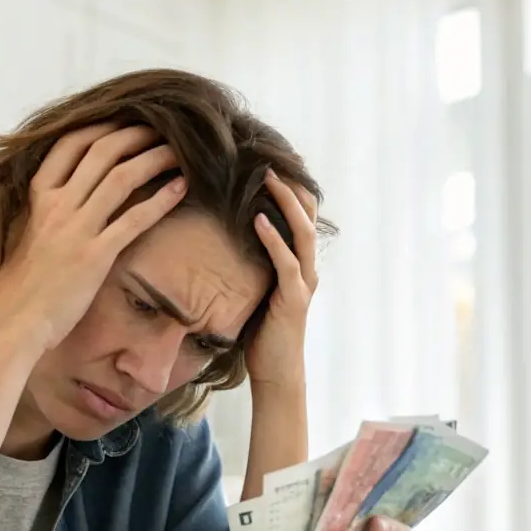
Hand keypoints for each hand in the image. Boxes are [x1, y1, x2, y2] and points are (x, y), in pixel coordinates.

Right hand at [0, 124, 185, 351]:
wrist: (13, 321)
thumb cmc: (19, 285)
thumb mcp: (25, 234)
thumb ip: (45, 211)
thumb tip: (67, 198)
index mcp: (38, 197)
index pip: (70, 145)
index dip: (101, 127)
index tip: (124, 120)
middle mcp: (57, 205)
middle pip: (102, 153)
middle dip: (135, 135)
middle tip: (161, 128)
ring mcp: (77, 229)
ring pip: (122, 178)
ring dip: (154, 159)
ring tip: (179, 151)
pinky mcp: (96, 255)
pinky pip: (135, 219)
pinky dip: (161, 199)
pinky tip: (181, 187)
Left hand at [245, 170, 317, 389]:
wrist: (275, 372)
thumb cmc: (261, 332)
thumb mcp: (255, 289)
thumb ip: (251, 264)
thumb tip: (223, 237)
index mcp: (299, 263)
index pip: (301, 216)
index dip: (290, 188)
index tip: (269, 162)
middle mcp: (307, 268)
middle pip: (308, 215)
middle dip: (290, 186)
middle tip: (269, 159)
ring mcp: (303, 283)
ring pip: (303, 233)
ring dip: (286, 203)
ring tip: (269, 178)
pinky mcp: (293, 299)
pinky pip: (287, 263)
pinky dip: (274, 239)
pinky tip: (258, 220)